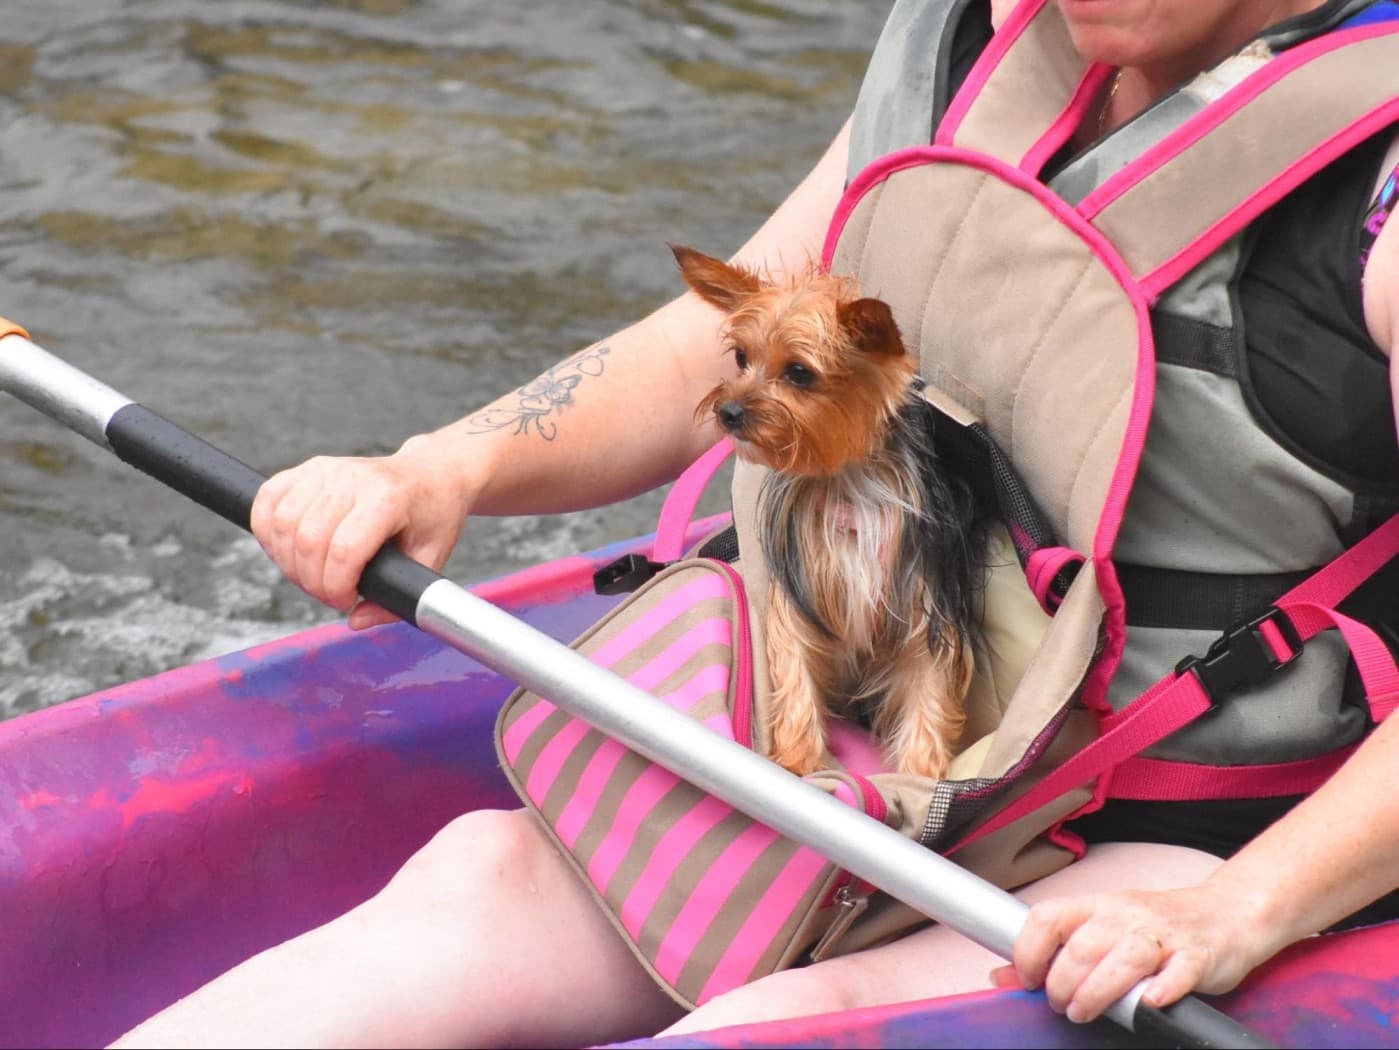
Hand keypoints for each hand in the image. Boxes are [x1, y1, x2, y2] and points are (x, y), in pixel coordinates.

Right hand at [250, 435, 473, 628]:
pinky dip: (267, 532)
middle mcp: (353, 479)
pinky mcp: (309, 468)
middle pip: (308, 541)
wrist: (432, 474)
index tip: (348, 601)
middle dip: (312, 583)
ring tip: (312, 576)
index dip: (337, 587)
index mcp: (388, 499)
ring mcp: (327, 470)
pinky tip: (287, 551)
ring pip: (282, 524)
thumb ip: (400, 597)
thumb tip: (356, 620)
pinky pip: (267, 500)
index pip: (344, 550)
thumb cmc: (433, 516)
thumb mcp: (431, 560)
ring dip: (288, 563)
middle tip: (330, 595)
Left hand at [991, 885, 1270, 1023]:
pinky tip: (1149, 1002)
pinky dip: (1163, 987)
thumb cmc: (1157, 925)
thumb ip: (1057, 951)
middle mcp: (1127, 916)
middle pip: (1083, 945)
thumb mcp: (1102, 928)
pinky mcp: (1198, 955)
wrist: (1227, 913)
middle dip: (1062, 981)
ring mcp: (1164, 935)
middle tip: (1060, 1005)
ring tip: (1084, 1011)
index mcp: (1099, 906)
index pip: (1049, 917)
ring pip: (1126, 957)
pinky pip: (1179, 971)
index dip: (1028, 949)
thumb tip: (1002, 976)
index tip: (1028, 979)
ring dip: (1099, 989)